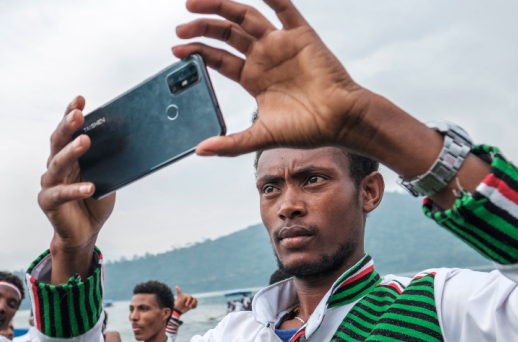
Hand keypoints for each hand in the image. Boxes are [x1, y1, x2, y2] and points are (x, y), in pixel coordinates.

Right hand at [38, 97, 115, 283]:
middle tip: (78, 114)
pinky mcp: (49, 202)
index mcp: (69, 155)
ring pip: (58, 163)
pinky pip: (62, 194)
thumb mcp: (108, 177)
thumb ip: (110, 161)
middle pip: (58, 141)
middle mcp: (56, 165)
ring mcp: (50, 183)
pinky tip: (89, 186)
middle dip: (68, 125)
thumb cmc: (94, 201)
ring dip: (71, 151)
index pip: (68, 130)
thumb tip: (128, 142)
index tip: (80, 99)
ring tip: (85, 140)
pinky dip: (76, 189)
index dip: (71, 113)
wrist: (85, 231)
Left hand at [173, 0, 370, 156]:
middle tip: (180, 29)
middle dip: (202, 28)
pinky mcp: (301, 35)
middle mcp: (264, 57)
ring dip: (221, 7)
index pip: (219, 58)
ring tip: (195, 3)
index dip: (197, 51)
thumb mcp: (261, 136)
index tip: (176, 50)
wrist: (341, 121)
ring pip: (246, 17)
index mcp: (253, 77)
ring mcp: (281, 44)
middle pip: (227, 33)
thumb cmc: (307, 129)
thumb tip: (200, 151)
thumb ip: (231, 144)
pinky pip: (283, 7)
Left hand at [174, 286, 197, 313]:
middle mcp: (189, 298)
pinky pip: (196, 304)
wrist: (178, 310)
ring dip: (194, 304)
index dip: (188, 301)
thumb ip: (179, 292)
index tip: (186, 305)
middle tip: (188, 307)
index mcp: (187, 296)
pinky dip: (194, 306)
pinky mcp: (192, 305)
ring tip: (190, 307)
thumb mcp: (179, 297)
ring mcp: (191, 301)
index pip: (190, 297)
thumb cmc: (178, 303)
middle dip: (192, 303)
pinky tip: (191, 308)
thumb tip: (176, 286)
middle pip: (194, 299)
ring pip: (196, 301)